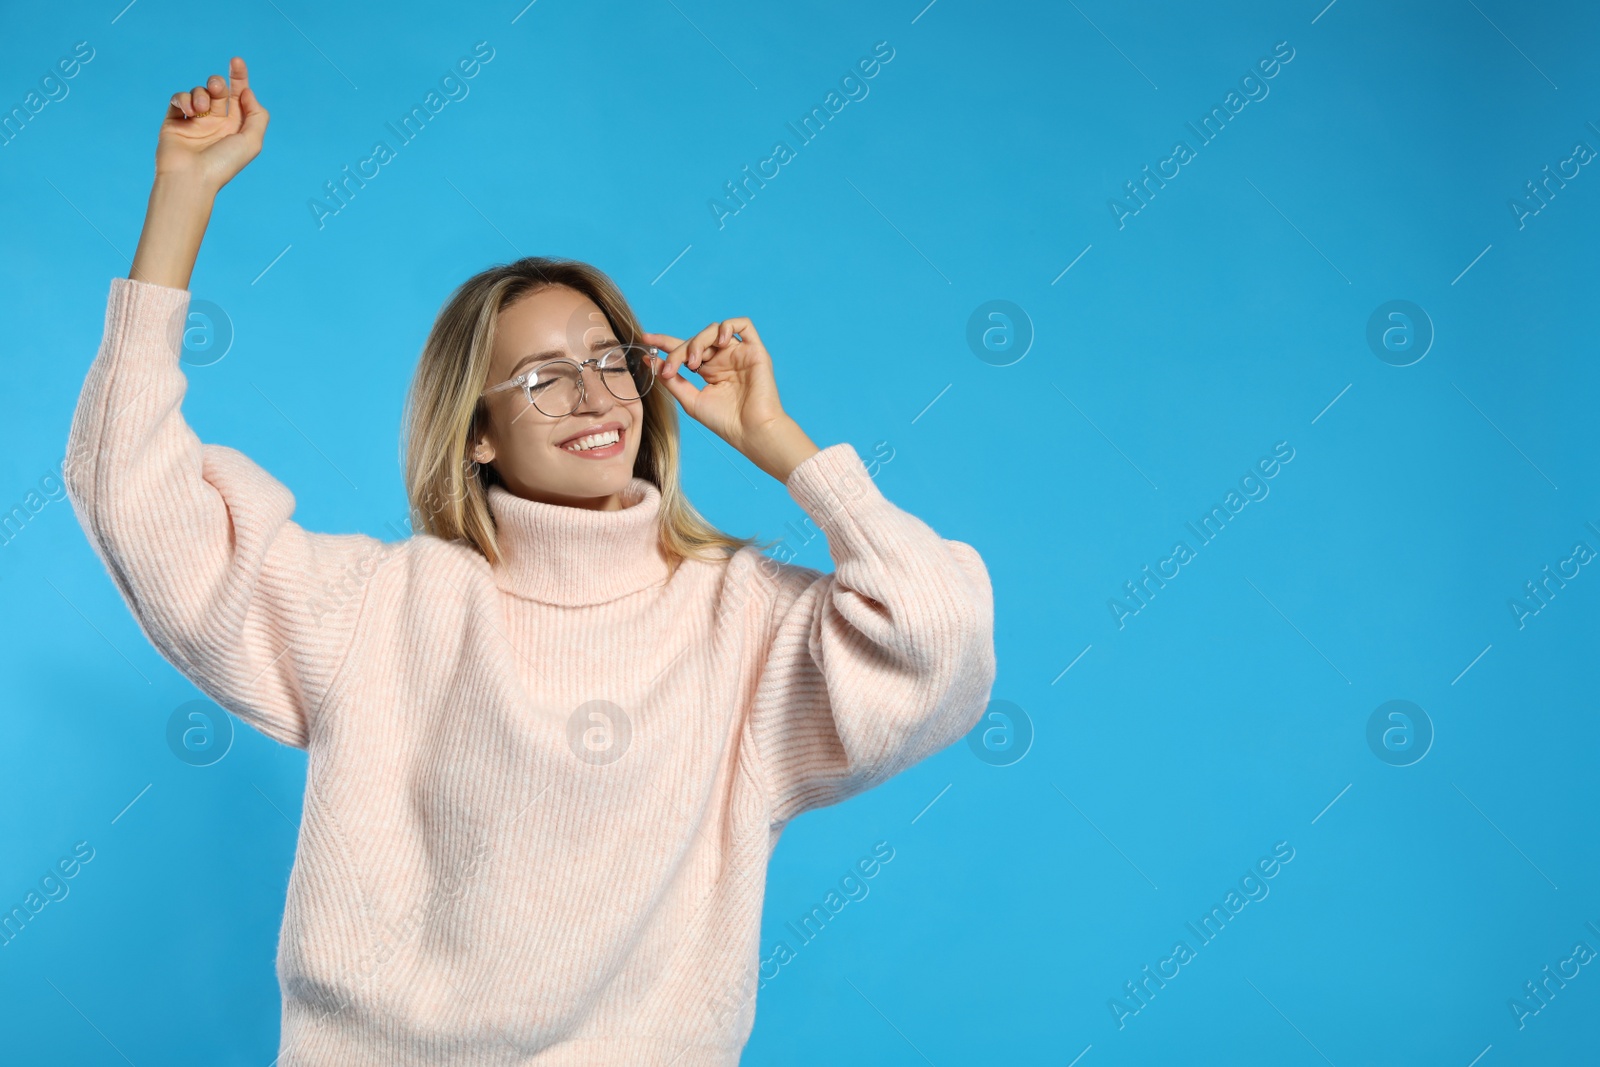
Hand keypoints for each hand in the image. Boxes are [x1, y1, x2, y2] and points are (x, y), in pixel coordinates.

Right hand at [156, 56, 268, 191]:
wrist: (190, 177)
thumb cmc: (223, 163)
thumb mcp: (252, 141)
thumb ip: (257, 115)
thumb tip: (247, 92)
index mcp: (236, 128)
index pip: (239, 96)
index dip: (239, 78)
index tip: (236, 61)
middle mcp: (216, 123)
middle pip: (218, 90)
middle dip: (218, 83)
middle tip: (216, 88)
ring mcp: (195, 121)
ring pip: (198, 92)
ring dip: (201, 94)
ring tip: (200, 109)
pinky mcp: (175, 121)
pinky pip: (178, 98)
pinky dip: (184, 98)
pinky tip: (189, 110)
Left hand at [640, 318, 789, 451]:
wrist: (752, 431)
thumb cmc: (725, 422)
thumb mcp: (691, 400)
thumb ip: (673, 381)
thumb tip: (652, 361)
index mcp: (709, 371)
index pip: (684, 350)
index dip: (664, 342)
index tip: (645, 340)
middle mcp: (723, 360)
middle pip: (695, 340)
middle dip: (678, 350)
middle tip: (672, 369)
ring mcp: (738, 354)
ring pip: (713, 330)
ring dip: (698, 341)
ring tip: (694, 362)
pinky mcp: (755, 351)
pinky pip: (743, 325)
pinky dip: (728, 327)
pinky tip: (719, 342)